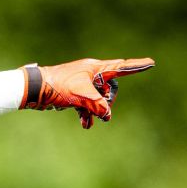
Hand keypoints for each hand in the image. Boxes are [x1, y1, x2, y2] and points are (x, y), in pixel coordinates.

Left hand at [29, 57, 154, 128]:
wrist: (35, 89)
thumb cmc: (58, 86)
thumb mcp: (81, 95)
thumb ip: (98, 104)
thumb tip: (107, 113)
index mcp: (95, 68)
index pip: (121, 67)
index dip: (136, 66)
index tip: (151, 62)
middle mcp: (90, 73)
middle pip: (110, 87)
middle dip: (108, 101)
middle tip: (103, 111)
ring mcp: (82, 83)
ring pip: (97, 98)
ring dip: (97, 110)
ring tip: (96, 121)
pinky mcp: (74, 93)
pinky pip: (86, 104)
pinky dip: (87, 113)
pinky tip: (85, 124)